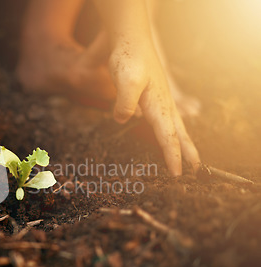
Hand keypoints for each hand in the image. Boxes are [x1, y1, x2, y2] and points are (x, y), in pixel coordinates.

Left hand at [108, 41, 199, 174]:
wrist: (132, 40)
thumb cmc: (128, 59)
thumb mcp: (125, 79)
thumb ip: (124, 101)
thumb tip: (122, 119)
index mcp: (158, 106)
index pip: (167, 136)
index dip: (172, 156)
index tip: (178, 174)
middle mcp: (163, 105)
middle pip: (178, 134)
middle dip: (187, 153)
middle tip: (196, 170)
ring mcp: (161, 100)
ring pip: (175, 126)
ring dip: (183, 143)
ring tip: (190, 157)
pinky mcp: (155, 96)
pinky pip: (167, 119)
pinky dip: (173, 131)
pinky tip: (170, 132)